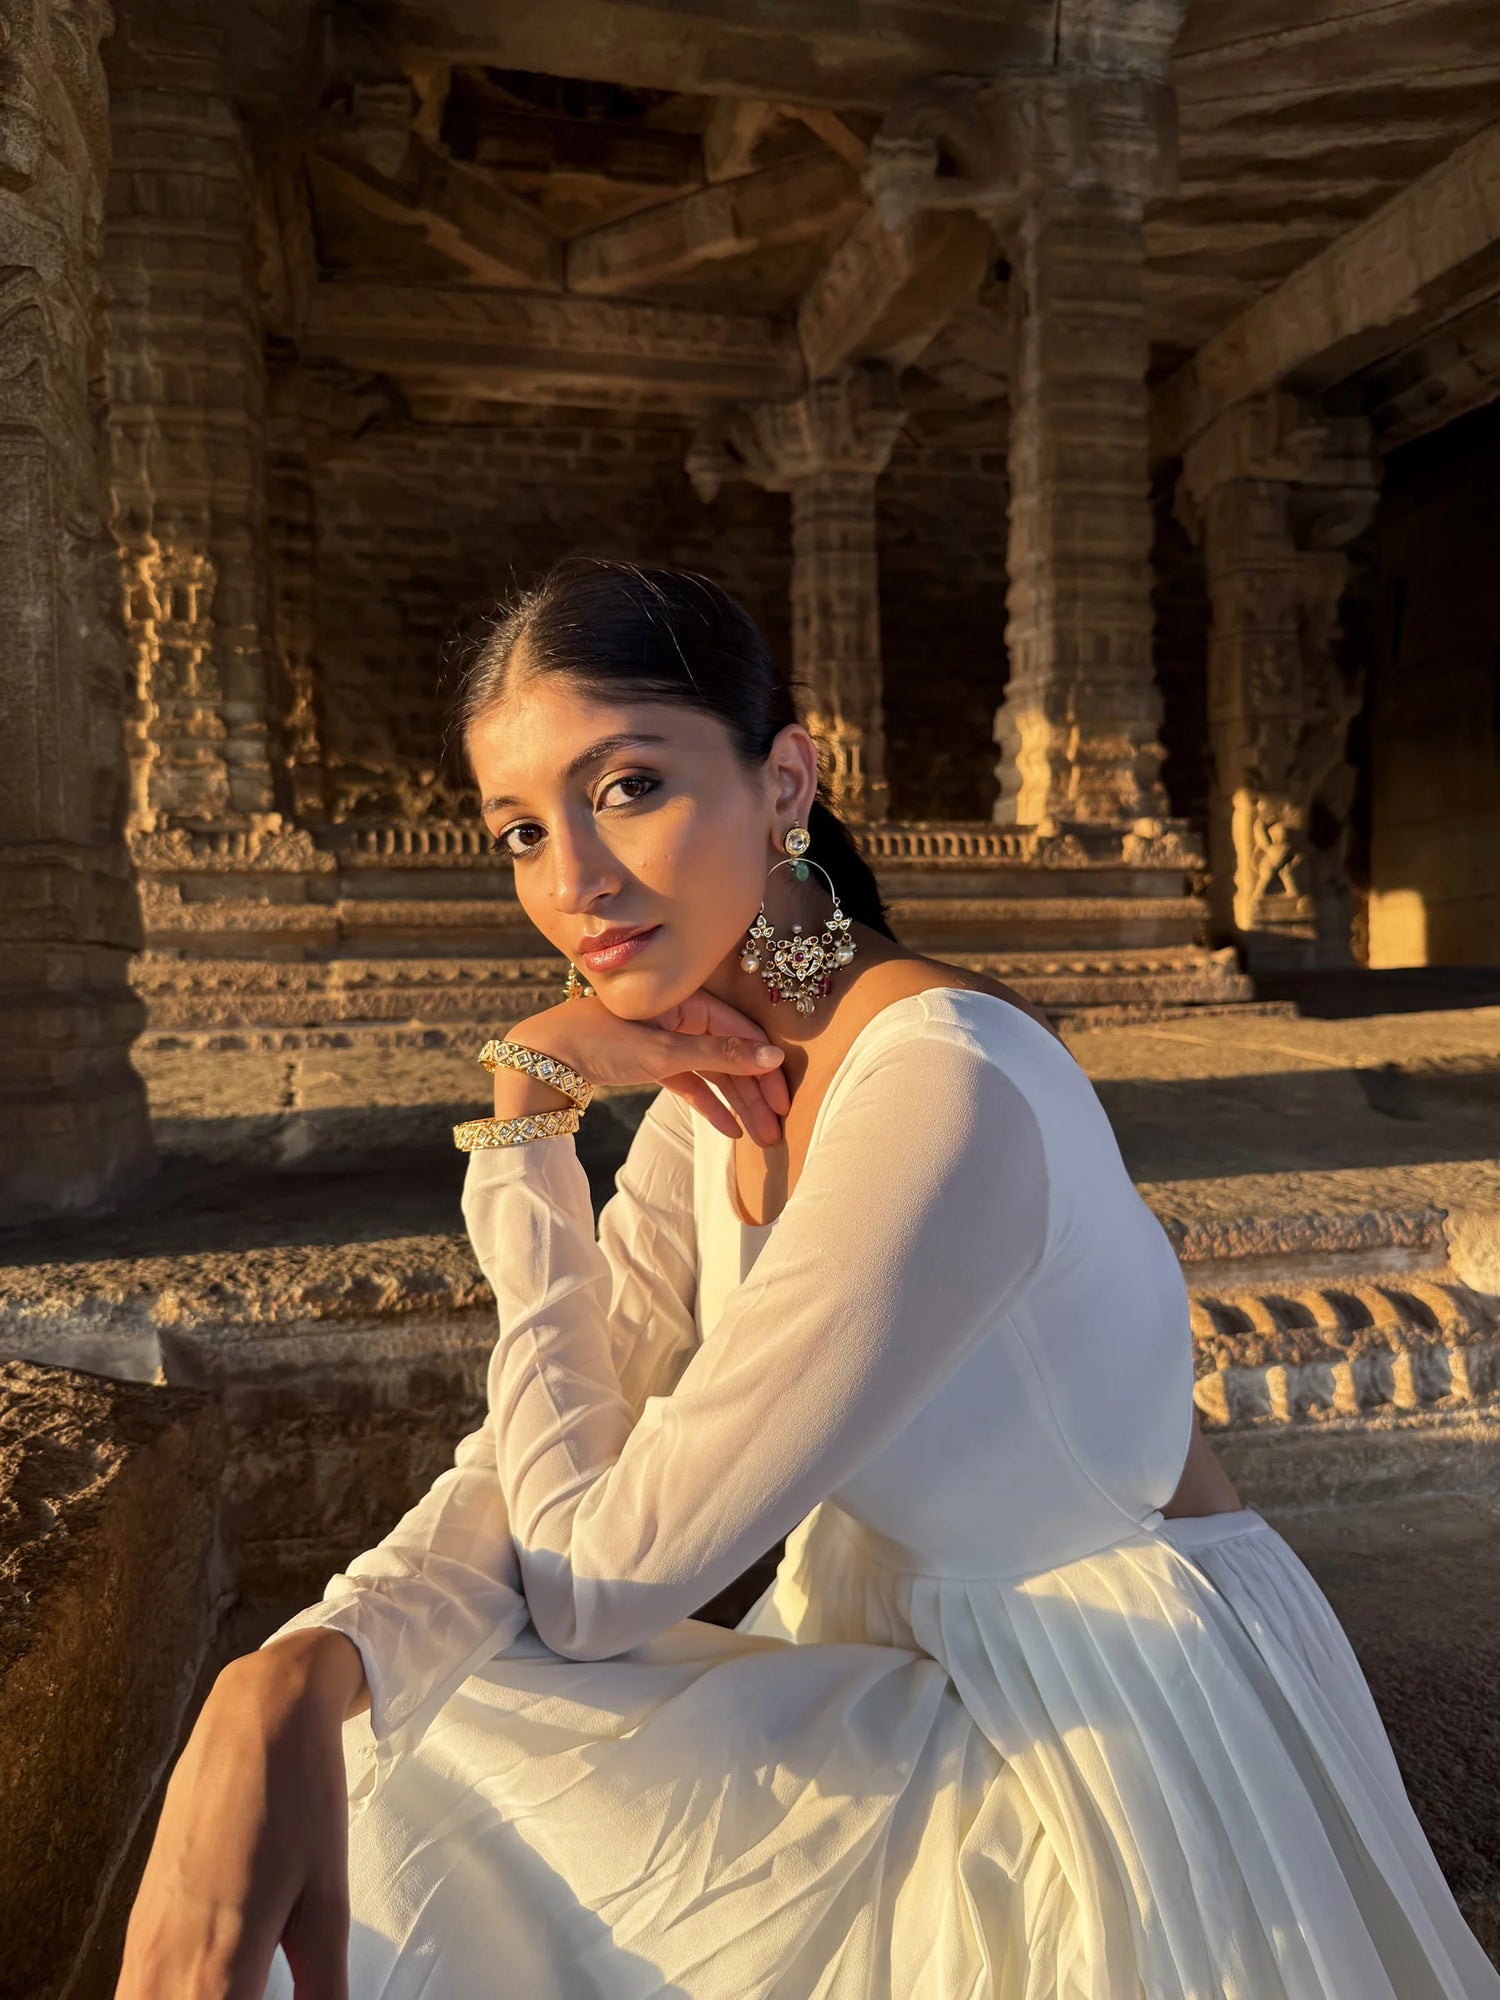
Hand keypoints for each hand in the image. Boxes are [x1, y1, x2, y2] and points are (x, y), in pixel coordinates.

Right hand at [116, 1633, 363, 1998]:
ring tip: (239, 1985)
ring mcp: (142, 1942)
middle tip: (261, 1987)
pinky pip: (134, 1991)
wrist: (256, 1717)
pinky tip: (203, 1986)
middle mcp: (164, 1966)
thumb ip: (324, 1987)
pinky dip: (163, 1998)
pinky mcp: (138, 1919)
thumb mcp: (329, 1902)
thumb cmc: (301, 1802)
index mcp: (218, 1971)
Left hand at [501, 993, 789, 1146]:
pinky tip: (728, 1130)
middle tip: (776, 1128)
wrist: (542, 1057)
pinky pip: (689, 1083)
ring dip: (736, 1105)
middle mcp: (681, 1017)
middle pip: (730, 1057)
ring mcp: (666, 1040)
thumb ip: (720, 1056)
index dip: (765, 1067)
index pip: (741, 1034)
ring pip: (713, 1074)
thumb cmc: (600, 1041)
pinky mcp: (652, 1062)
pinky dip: (707, 1105)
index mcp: (687, 1002)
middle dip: (754, 1094)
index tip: (783, 1100)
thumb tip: (773, 1058)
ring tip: (760, 1138)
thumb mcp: (665, 1051)